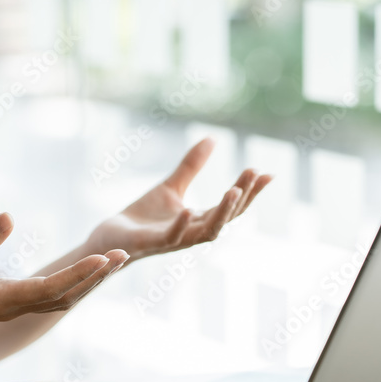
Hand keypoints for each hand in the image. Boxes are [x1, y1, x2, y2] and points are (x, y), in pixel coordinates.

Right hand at [0, 213, 127, 321]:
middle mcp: (12, 308)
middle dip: (94, 277)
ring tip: (114, 261)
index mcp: (0, 300)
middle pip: (64, 297)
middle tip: (122, 255)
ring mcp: (14, 308)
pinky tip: (89, 272)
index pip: (49, 289)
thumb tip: (10, 217)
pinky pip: (52, 297)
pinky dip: (75, 283)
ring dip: (89, 282)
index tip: (102, 258)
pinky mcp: (13, 302)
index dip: (78, 275)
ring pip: (61, 299)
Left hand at [87, 138, 271, 261]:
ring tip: (234, 190)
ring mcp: (174, 240)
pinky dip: (181, 226)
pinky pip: (171, 238)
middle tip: (254, 174)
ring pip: (206, 232)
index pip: (232, 206)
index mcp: (199, 219)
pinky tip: (189, 209)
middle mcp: (192, 232)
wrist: (112, 237)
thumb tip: (212, 138)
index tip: (267, 173)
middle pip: (226, 218)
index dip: (250, 191)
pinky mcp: (152, 243)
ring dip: (222, 213)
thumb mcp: (171, 186)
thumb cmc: (144, 217)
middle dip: (243, 198)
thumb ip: (191, 166)